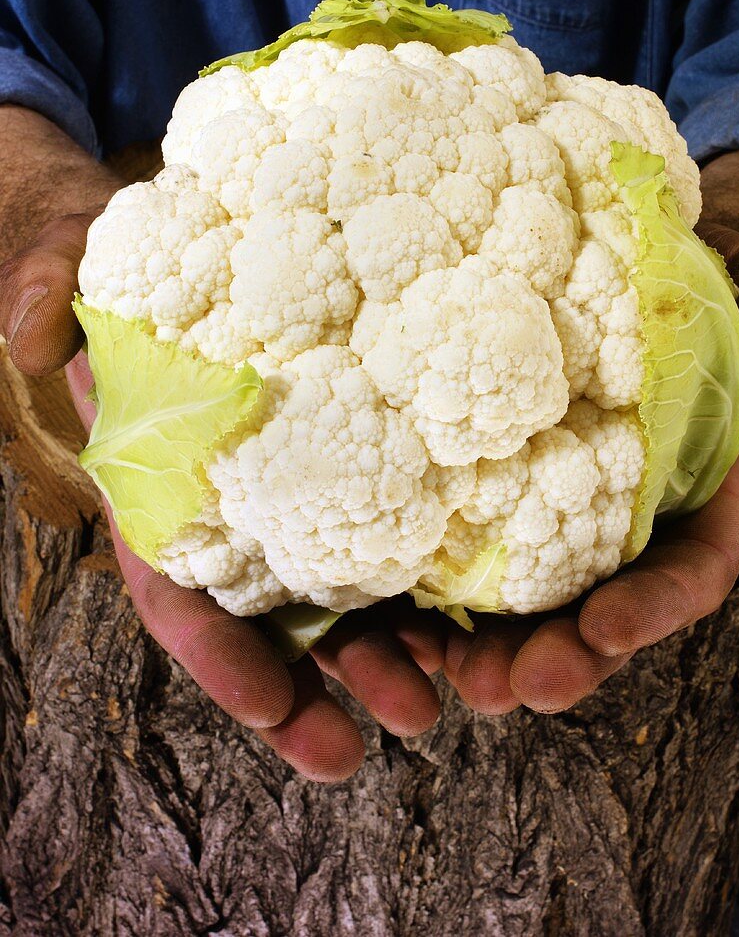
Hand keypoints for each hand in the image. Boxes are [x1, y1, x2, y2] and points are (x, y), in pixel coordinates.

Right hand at [0, 207, 443, 781]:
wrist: (179, 240)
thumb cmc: (116, 268)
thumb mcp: (59, 265)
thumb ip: (38, 295)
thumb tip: (32, 333)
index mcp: (158, 488)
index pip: (174, 594)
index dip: (217, 658)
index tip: (268, 711)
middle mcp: (228, 508)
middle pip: (271, 618)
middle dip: (322, 683)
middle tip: (384, 730)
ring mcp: (292, 487)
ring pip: (335, 590)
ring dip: (381, 651)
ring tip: (439, 697)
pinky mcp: (346, 454)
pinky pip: (381, 522)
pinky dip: (416, 574)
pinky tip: (462, 608)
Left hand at [443, 227, 738, 713]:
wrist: (640, 249)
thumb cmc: (719, 279)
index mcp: (701, 491)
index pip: (689, 569)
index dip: (652, 607)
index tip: (607, 629)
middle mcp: (629, 515)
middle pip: (599, 608)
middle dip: (561, 657)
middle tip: (510, 686)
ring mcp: (561, 502)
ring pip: (528, 595)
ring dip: (490, 645)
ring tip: (444, 670)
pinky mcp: (501, 476)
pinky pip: (470, 538)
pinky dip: (439, 584)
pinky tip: (401, 607)